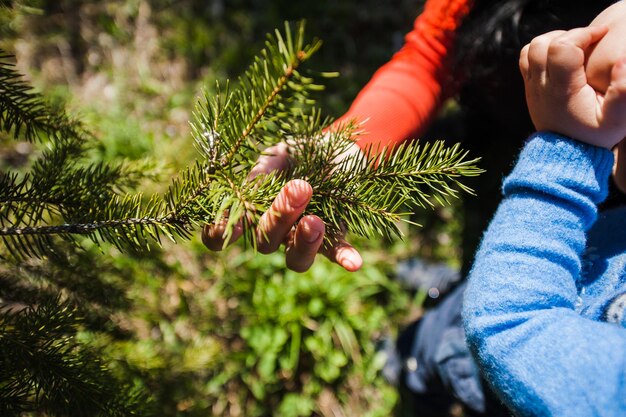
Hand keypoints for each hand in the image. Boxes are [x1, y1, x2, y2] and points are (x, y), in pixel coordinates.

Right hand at [201, 142, 362, 271]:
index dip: (219, 237)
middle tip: (298, 187)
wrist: (336, 149)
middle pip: (265, 243)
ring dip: (304, 243)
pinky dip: (345, 258)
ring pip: (296, 260)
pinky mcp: (334, 238)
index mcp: (251, 212)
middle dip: (278, 217)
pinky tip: (354, 263)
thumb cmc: (297, 155)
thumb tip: (247, 192)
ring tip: (315, 221)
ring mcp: (303, 239)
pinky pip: (337, 254)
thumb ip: (260, 174)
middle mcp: (274, 233)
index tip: (231, 225)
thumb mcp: (276, 156)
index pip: (221, 236)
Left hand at [519, 26, 625, 149]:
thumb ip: (624, 91)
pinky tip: (564, 58)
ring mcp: (531, 87)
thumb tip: (622, 60)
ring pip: (531, 49)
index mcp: (562, 90)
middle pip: (542, 44)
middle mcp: (541, 86)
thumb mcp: (616, 120)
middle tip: (590, 42)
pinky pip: (527, 59)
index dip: (584, 34)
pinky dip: (543, 50)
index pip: (562, 47)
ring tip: (577, 48)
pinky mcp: (529, 89)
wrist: (566, 156)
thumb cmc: (594, 137)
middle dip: (569, 34)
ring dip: (554, 40)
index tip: (602, 36)